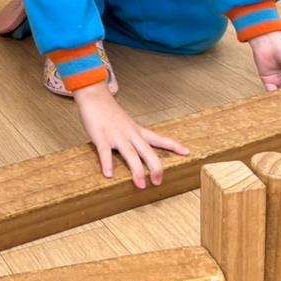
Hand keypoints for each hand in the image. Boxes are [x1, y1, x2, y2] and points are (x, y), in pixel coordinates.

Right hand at [73, 81, 188, 187]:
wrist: (94, 96)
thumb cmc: (109, 111)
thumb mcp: (126, 123)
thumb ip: (133, 137)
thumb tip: (139, 152)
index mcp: (137, 131)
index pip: (159, 138)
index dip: (173, 145)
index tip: (187, 152)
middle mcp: (130, 134)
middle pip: (147, 151)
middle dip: (155, 167)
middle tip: (159, 181)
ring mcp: (116, 136)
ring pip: (130, 154)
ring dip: (136, 170)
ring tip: (141, 184)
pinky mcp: (101, 137)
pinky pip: (105, 152)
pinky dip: (107, 164)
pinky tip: (109, 175)